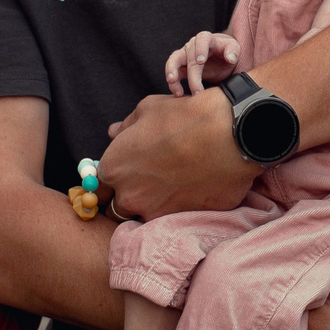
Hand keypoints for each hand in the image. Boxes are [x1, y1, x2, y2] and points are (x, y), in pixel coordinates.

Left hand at [98, 87, 251, 218]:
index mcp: (114, 169)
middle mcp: (129, 197)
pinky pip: (176, 217)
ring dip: (153, 205)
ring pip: (145, 216)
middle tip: (148, 182)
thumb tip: (114, 133)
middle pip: (117, 209)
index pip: (98, 188)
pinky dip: (181, 206)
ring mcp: (157, 213)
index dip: (111, 181)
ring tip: (173, 184)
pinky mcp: (184, 220)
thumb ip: (125, 127)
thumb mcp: (147, 109)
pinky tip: (194, 187)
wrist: (231, 135)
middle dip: (128, 198)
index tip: (124, 175)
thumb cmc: (185, 117)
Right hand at [165, 31, 241, 94]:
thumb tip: (230, 58)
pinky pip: (173, 72)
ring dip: (172, 71)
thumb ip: (233, 51)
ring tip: (173, 82)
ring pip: (174, 60)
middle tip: (197, 91)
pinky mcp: (180, 66)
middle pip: (189, 57)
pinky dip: (173, 82)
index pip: (202, 39)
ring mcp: (185, 55)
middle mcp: (193, 45)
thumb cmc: (227, 51)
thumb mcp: (234, 49)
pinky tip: (178, 93)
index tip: (201, 61)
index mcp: (207, 39)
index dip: (200, 49)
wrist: (221, 57)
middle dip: (192, 75)